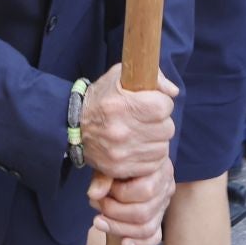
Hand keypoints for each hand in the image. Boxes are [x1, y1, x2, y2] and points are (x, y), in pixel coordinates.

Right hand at [79, 65, 176, 181]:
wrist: (72, 125)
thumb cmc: (100, 98)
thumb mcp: (119, 76)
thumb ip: (151, 77)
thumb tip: (173, 91)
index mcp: (122, 104)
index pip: (163, 107)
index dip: (162, 103)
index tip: (153, 103)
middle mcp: (122, 130)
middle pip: (167, 129)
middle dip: (161, 122)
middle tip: (148, 119)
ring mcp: (121, 152)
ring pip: (162, 148)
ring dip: (157, 140)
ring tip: (144, 133)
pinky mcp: (120, 168)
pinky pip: (153, 165)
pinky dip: (151, 157)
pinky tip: (140, 147)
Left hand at [86, 155, 173, 244]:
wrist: (123, 166)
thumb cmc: (117, 161)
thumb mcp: (109, 162)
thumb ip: (102, 177)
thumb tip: (94, 194)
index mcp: (158, 168)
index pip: (144, 190)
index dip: (118, 194)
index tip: (100, 190)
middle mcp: (165, 187)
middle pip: (144, 212)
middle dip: (114, 212)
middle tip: (95, 204)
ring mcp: (163, 204)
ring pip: (147, 227)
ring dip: (119, 228)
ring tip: (99, 220)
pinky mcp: (159, 218)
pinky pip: (154, 237)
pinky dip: (138, 243)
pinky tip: (123, 242)